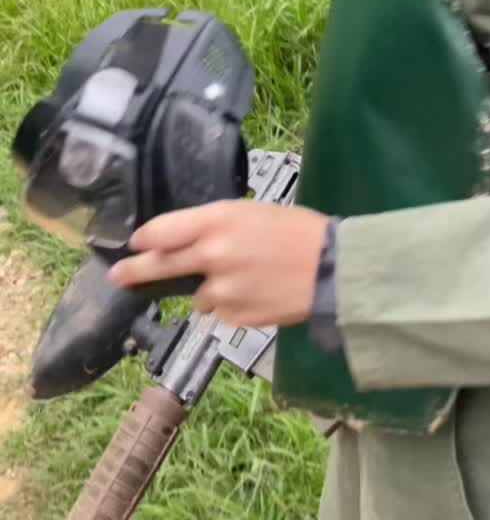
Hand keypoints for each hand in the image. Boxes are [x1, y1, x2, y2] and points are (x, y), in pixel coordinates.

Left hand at [108, 201, 329, 327]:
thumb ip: (215, 225)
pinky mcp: (234, 318)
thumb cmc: (296, 230)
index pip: (162, 230)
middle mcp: (212, 255)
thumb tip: (185, 241)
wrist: (331, 268)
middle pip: (159, 264)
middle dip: (135, 270)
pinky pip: (221, 312)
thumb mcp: (252, 211)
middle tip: (118, 275)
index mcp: (218, 220)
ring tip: (246, 278)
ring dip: (210, 289)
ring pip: (197, 295)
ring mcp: (221, 291)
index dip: (145, 237)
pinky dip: (231, 306)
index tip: (136, 242)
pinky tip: (257, 293)